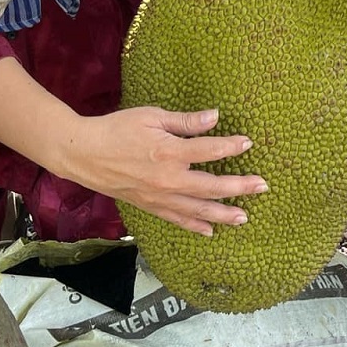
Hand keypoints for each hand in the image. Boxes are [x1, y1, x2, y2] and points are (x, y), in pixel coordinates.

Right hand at [58, 105, 267, 234]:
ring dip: (223, 213)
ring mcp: (159, 197)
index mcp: (170, 152)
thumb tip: (215, 117)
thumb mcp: (152, 116)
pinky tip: (210, 230)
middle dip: (240, 187)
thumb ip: (185, 121)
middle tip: (262, 186)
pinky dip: (195, 225)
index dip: (231, 146)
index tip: (247, 143)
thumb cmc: (117, 128)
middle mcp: (168, 179)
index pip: (210, 150)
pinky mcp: (150, 206)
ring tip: (244, 216)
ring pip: (198, 210)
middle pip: (212, 186)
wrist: (84, 153)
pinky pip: (177, 219)